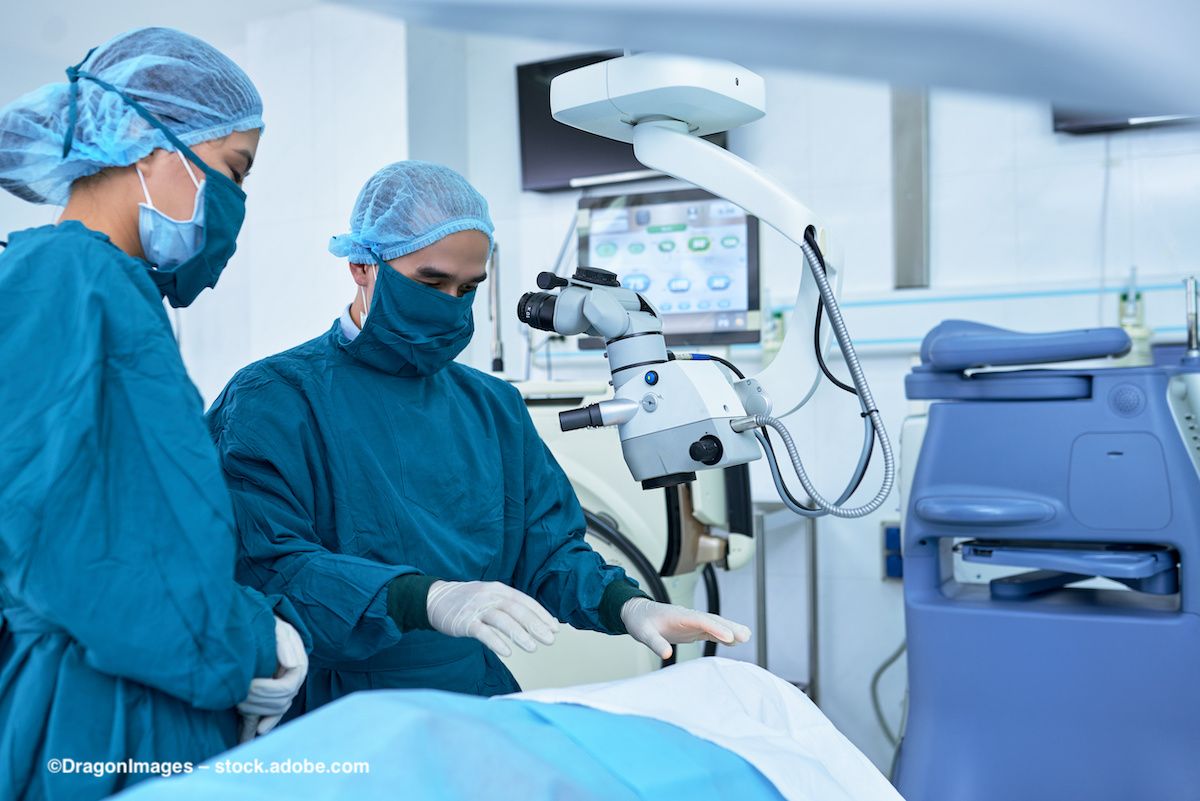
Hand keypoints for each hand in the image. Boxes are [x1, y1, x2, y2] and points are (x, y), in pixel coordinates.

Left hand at [238, 617, 307, 740]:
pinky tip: (258, 729)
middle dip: (258, 702)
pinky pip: (276, 712)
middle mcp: (295, 678)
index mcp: (298, 663)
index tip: (247, 686)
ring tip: (237, 702)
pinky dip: (268, 721)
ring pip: (277, 709)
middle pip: (281, 702)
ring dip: (257, 710)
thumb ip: (282, 640)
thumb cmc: (265, 624)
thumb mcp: (274, 626)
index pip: (286, 688)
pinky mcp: (277, 693)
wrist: (259, 624)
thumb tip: (291, 664)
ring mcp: (288, 686)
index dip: (267, 691)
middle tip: (236, 696)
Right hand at [426, 580, 558, 656]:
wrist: (436, 598)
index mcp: (499, 589)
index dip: (541, 614)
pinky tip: (507, 652)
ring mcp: (476, 608)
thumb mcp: (491, 597)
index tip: (554, 628)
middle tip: (550, 640)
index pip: (525, 601)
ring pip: (502, 620)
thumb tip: (537, 622)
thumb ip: (510, 607)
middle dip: (535, 625)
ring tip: (533, 648)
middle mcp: (490, 596)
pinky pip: (482, 632)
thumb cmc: (469, 601)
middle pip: (516, 610)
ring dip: (519, 634)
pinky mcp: (464, 621)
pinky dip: (496, 641)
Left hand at [620, 598, 751, 659]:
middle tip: (745, 636)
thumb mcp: (643, 633)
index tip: (729, 636)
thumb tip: (667, 654)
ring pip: (715, 624)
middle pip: (713, 620)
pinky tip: (733, 642)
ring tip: (746, 637)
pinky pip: (710, 631)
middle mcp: (689, 617)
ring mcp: (692, 622)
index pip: (701, 620)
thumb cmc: (641, 622)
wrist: (637, 614)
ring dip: (730, 630)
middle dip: (729, 627)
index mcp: (679, 615)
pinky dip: (723, 635)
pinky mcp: (693, 629)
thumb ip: (655, 643)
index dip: (715, 628)